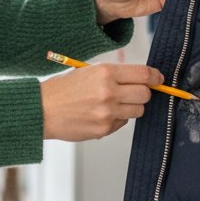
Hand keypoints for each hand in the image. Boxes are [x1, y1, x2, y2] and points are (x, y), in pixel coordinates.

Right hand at [39, 63, 163, 140]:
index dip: (155, 77)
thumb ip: (114, 74)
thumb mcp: (87, 71)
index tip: (157, 79)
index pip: (143, 74)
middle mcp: (109, 92)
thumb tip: (140, 79)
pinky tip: (100, 114)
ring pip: (138, 110)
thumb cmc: (62, 89)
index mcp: (105, 72)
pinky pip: (123, 122)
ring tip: (112, 103)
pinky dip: (117, 118)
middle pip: (145, 94)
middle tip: (133, 92)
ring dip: (130, 106)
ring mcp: (107, 112)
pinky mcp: (104, 129)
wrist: (41, 110)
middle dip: (143, 93)